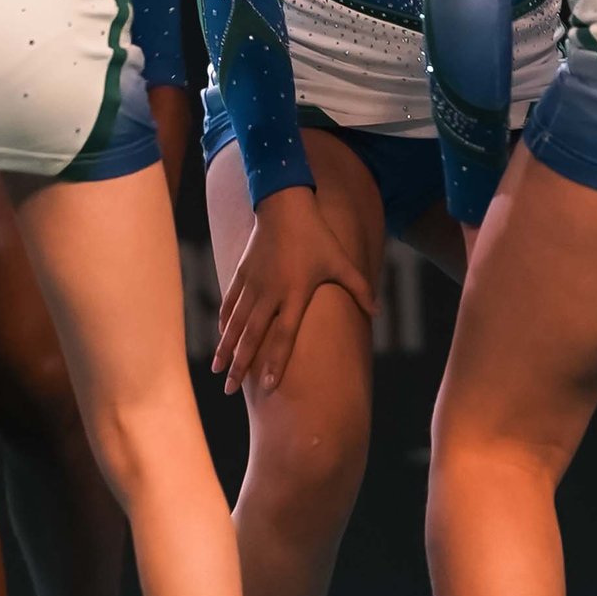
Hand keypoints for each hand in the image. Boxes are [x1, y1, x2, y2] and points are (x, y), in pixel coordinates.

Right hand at [213, 181, 379, 396]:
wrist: (284, 205)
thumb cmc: (317, 235)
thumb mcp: (340, 261)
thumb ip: (359, 288)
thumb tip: (379, 312)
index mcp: (295, 293)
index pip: (284, 335)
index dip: (275, 361)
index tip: (267, 385)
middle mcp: (270, 293)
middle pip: (252, 336)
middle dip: (240, 365)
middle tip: (228, 391)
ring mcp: (253, 284)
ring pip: (235, 323)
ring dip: (225, 348)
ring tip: (217, 371)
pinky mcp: (241, 273)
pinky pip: (229, 302)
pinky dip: (223, 321)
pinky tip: (220, 336)